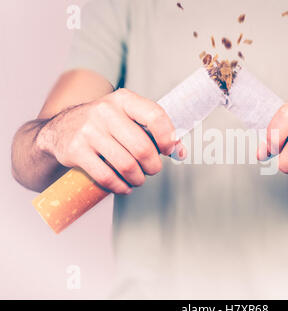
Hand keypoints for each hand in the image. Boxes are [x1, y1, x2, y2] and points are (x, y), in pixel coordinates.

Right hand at [36, 88, 184, 193]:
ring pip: (126, 165)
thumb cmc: (105, 125)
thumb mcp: (127, 118)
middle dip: (153, 166)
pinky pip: (106, 177)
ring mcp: (88, 131)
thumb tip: (181, 152)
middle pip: (142, 148)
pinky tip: (124, 187)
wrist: (60, 130)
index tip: (168, 150)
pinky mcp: (76, 151)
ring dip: (138, 179)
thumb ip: (154, 132)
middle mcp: (105, 111)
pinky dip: (120, 187)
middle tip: (152, 169)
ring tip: (138, 179)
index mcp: (123, 99)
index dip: (168, 138)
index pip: (155, 116)